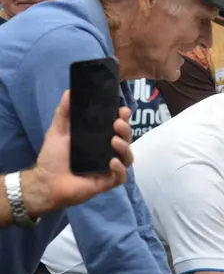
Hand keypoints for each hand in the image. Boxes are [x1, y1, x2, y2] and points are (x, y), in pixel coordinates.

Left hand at [26, 91, 132, 215]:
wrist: (46, 182)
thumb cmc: (53, 158)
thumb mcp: (57, 131)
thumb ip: (64, 112)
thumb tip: (70, 91)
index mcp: (100, 139)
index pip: (118, 127)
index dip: (123, 118)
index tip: (122, 110)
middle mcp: (108, 151)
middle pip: (126, 139)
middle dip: (126, 130)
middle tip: (117, 124)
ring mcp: (110, 167)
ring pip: (128, 156)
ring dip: (125, 147)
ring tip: (114, 141)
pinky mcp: (109, 181)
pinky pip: (122, 175)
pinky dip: (119, 168)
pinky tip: (112, 163)